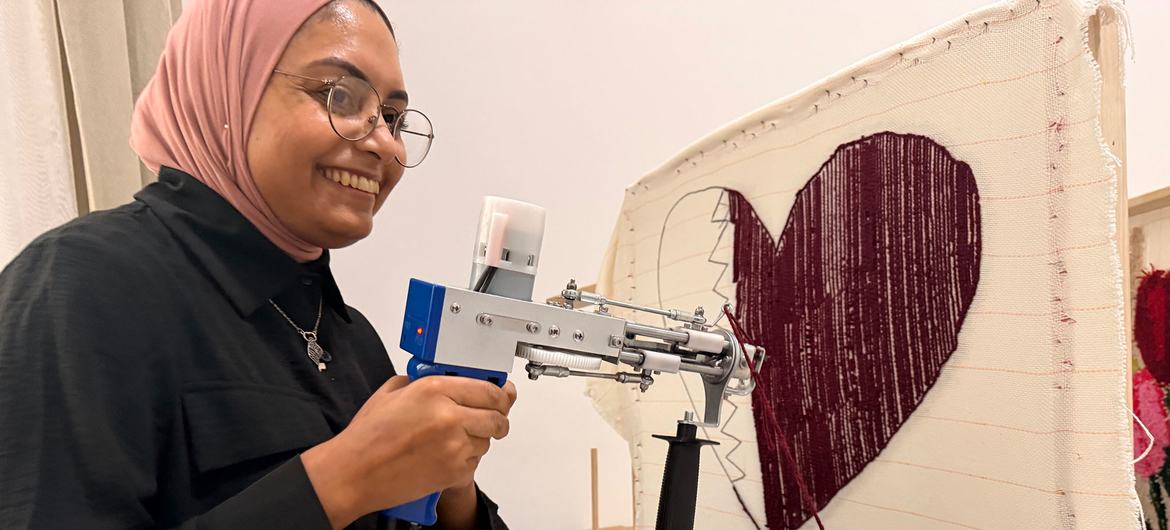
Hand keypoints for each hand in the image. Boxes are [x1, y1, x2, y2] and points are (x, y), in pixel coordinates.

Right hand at [302, 375, 514, 527]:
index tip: (503, 395)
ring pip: (487, 440)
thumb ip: (425, 381)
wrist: (354, 473)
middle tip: (491, 418)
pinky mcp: (454, 471)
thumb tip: (449, 379)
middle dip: (497, 417)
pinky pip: (476, 461)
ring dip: (478, 438)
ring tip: (453, 439)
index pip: (489, 389)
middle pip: (497, 416)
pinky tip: (445, 455)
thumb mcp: (394, 391)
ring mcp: (454, 445)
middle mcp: (449, 416)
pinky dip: (466, 458)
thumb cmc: (368, 437)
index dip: (500, 393)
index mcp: (435, 390)